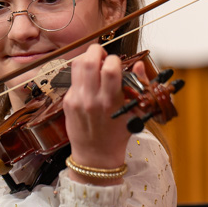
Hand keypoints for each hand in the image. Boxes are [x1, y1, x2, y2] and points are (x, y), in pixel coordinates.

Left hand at [62, 44, 147, 182]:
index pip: (110, 68)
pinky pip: (72, 79)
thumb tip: (138, 64)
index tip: (117, 63)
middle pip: (89, 61)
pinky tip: (88, 80)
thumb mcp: (136, 112)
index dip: (115, 59)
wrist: (96, 156)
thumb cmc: (118, 134)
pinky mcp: (67, 102)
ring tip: (94, 63)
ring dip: (86, 58)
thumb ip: (140, 86)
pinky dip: (80, 73)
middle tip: (102, 55)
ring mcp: (77, 100)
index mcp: (111, 102)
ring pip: (77, 65)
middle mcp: (91, 99)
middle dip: (97, 51)